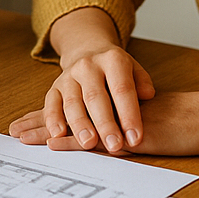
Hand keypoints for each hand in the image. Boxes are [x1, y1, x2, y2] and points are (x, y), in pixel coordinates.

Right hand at [10, 8, 154, 153]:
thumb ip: (142, 82)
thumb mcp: (134, 69)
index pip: (122, 89)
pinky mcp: (55, 88)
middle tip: (115, 145)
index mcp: (112, 60)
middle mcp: (88, 66)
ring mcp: (69, 76)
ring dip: (80, 125)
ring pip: (73, 102)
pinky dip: (53, 119)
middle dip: (105, 124)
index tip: (135, 137)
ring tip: (89, 143)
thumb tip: (147, 94)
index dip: (129, 114)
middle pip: (96, 97)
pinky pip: (51, 103)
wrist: (88, 53)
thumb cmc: (115, 70)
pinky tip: (58, 135)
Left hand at [19, 89, 198, 155]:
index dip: (51, 116)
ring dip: (47, 131)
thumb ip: (129, 126)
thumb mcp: (151, 123)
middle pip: (69, 115)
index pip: (78, 109)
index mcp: (115, 106)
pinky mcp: (129, 135)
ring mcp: (118, 121)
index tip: (27, 123)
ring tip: (21, 138)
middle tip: (12, 131)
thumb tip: (113, 139)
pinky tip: (54, 145)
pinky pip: (97, 139)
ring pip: (77, 124)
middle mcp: (112, 109)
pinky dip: (74, 142)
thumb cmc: (187, 124)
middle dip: (39, 123)